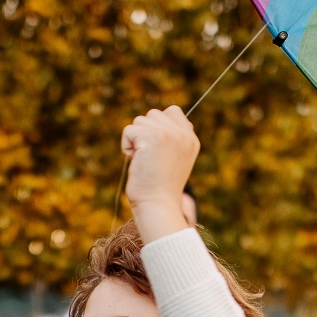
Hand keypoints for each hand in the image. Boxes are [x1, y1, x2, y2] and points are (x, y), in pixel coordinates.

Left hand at [120, 107, 198, 242]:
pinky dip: (126, 146)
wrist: (157, 205)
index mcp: (190, 139)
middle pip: (153, 114)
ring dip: (135, 140)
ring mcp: (169, 134)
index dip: (158, 126)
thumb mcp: (173, 159)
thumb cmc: (160, 187)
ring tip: (144, 161)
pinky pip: (128, 131)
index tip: (156, 149)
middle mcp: (183, 134)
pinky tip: (136, 161)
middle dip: (144, 134)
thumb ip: (169, 138)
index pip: (172, 111)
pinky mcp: (151, 138)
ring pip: (140, 121)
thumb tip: (151, 119)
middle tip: (149, 158)